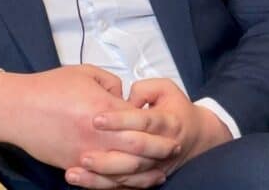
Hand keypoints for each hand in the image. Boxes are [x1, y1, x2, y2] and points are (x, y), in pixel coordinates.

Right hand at [0, 66, 178, 173]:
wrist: (17, 109)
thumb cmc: (50, 87)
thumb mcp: (85, 73)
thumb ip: (111, 83)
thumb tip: (124, 96)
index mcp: (104, 108)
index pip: (140, 120)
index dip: (156, 124)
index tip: (169, 124)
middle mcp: (98, 134)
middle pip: (139, 148)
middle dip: (160, 149)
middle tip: (175, 148)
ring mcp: (87, 153)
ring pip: (125, 170)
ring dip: (146, 172)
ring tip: (161, 169)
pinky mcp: (74, 165)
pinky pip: (104, 180)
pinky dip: (121, 184)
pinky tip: (132, 182)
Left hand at [65, 78, 231, 187]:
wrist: (195, 137)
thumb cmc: (175, 108)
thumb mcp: (166, 89)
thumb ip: (145, 89)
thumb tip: (124, 97)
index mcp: (167, 122)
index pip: (143, 121)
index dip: (120, 120)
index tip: (96, 118)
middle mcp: (161, 148)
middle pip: (134, 155)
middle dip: (106, 155)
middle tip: (82, 152)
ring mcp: (154, 167)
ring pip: (126, 175)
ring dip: (99, 176)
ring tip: (73, 172)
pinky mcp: (145, 177)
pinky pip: (123, 186)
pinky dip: (102, 186)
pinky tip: (81, 182)